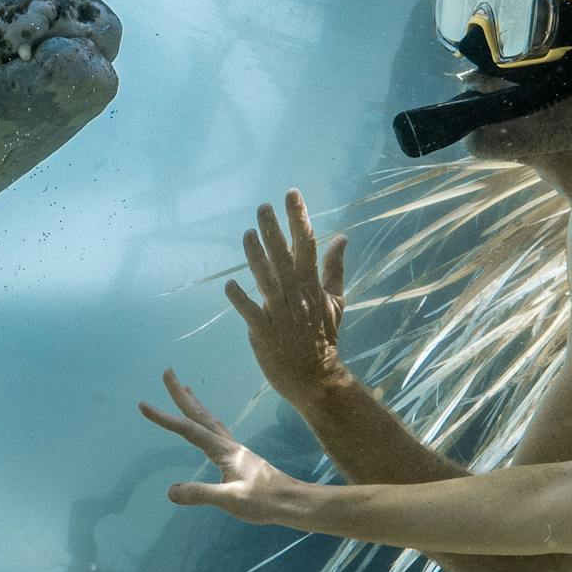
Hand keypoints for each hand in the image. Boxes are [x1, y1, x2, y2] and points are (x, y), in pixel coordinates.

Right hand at [139, 368, 297, 523]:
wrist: (292, 502)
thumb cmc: (264, 502)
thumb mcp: (230, 500)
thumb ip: (201, 494)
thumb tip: (170, 491)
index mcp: (223, 450)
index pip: (188, 430)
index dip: (165, 418)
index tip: (143, 404)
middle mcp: (228, 444)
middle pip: (199, 414)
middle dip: (180, 395)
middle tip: (167, 372)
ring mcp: (235, 449)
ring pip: (209, 419)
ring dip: (194, 403)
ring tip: (184, 388)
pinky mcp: (239, 457)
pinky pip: (216, 430)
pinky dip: (205, 419)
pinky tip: (206, 427)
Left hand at [228, 190, 350, 405]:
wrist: (315, 377)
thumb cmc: (323, 337)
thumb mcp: (335, 301)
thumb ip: (335, 268)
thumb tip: (342, 236)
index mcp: (313, 286)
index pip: (307, 245)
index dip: (299, 218)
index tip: (291, 193)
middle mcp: (297, 297)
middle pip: (285, 258)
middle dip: (274, 231)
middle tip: (262, 206)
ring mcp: (281, 315)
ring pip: (267, 281)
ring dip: (256, 258)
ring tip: (246, 234)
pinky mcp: (264, 333)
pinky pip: (251, 313)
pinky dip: (240, 299)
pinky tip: (229, 284)